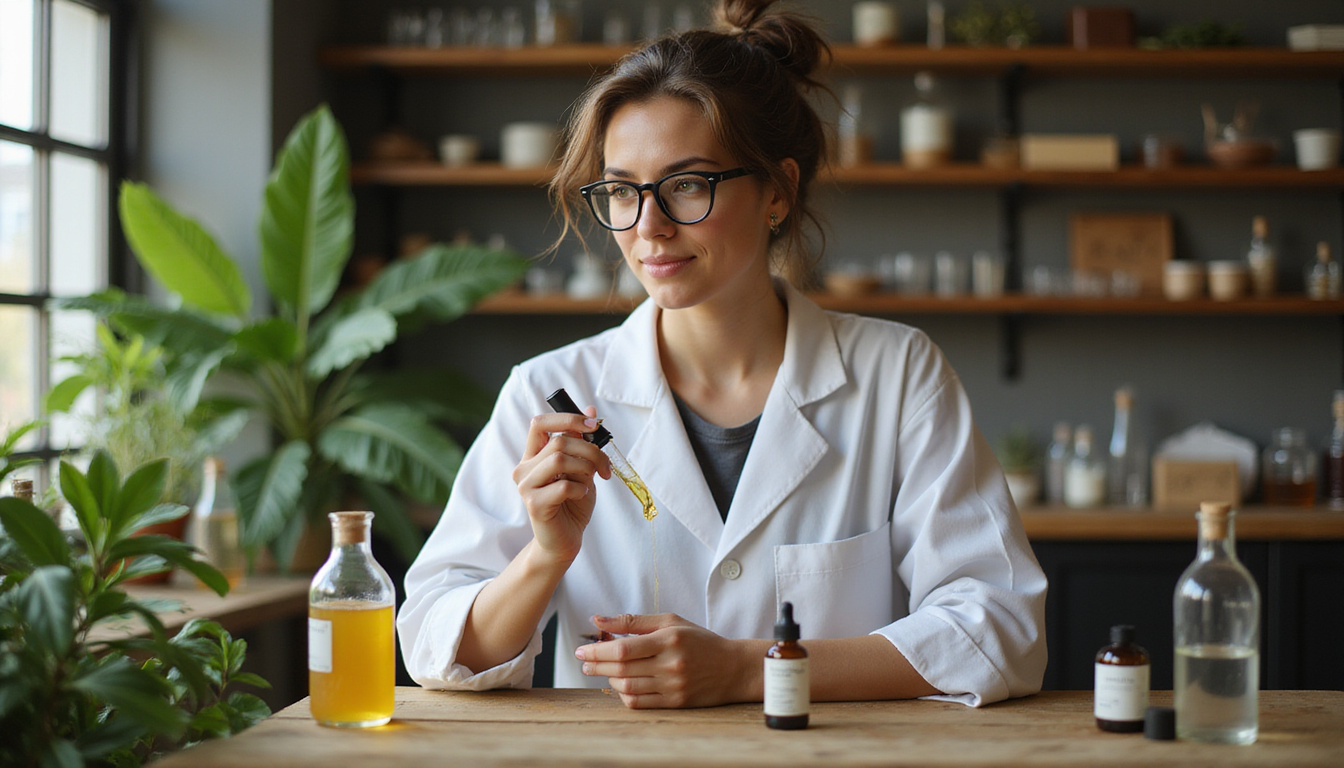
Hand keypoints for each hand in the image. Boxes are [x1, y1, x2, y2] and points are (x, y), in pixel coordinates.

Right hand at [513, 409, 611, 563]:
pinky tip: (580, 496)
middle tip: (606, 467)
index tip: (594, 425)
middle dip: (590, 451)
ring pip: (559, 459)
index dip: (567, 418)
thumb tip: (591, 411)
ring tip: (591, 482)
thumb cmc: (572, 503)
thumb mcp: (581, 469)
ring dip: (585, 468)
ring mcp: (526, 486)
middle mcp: (524, 468)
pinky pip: (563, 486)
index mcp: (533, 455)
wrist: (565, 540)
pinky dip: (580, 489)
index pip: (540, 423)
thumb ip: (581, 443)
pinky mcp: (533, 504)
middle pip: (559, 442)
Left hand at [574, 613, 752, 708]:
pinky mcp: (675, 702)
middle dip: (596, 665)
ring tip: (603, 671)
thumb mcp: (670, 622)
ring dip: (608, 680)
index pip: (623, 649)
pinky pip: (639, 702)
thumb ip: (633, 621)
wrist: (732, 668)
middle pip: (621, 669)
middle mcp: (670, 664)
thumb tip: (598, 620)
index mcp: (668, 640)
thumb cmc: (698, 641)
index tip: (581, 649)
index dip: (597, 651)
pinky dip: (624, 695)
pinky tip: (620, 685)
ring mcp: (673, 686)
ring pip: (627, 687)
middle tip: (583, 661)